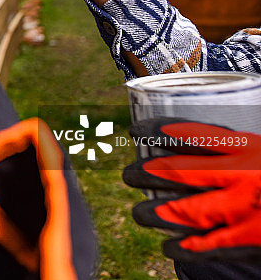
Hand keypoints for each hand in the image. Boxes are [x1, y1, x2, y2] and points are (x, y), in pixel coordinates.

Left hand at [122, 117, 260, 262]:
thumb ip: (237, 147)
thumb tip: (199, 142)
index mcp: (250, 148)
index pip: (193, 133)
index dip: (158, 130)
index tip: (136, 130)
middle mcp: (242, 176)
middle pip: (179, 171)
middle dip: (146, 173)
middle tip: (128, 174)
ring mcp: (245, 209)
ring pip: (186, 210)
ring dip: (156, 212)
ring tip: (139, 213)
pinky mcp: (251, 238)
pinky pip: (209, 245)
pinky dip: (185, 247)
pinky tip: (169, 247)